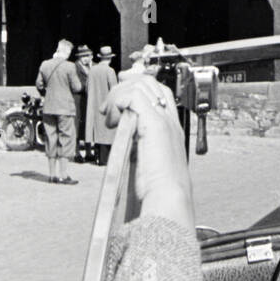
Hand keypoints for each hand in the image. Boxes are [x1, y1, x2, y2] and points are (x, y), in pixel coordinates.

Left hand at [104, 74, 193, 226]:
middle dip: (125, 87)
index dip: (138, 87)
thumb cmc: (159, 187)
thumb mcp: (148, 159)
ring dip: (119, 95)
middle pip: (150, 84)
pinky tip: (112, 118)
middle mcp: (170, 120)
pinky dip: (119, 101)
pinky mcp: (154, 123)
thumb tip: (126, 134)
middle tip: (108, 104)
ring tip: (108, 114)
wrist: (169, 196)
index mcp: (171, 127)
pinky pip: (134, 97)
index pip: (159, 93)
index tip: (120, 92)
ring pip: (141, 86)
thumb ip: (139, 143)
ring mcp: (163, 119)